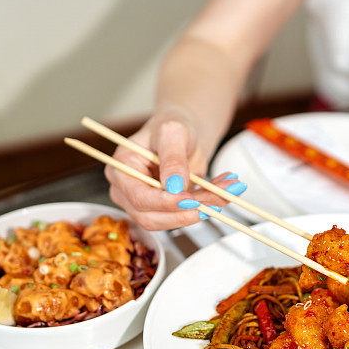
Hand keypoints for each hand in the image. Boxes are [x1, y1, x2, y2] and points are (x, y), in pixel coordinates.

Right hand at [105, 114, 245, 229]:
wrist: (183, 135)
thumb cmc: (172, 127)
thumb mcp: (174, 133)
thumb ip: (173, 158)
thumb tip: (174, 187)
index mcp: (121, 169)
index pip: (139, 197)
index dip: (165, 203)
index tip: (191, 200)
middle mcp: (126, 191)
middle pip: (152, 217)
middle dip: (187, 211)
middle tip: (217, 199)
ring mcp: (144, 204)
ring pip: (171, 221)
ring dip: (202, 209)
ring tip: (227, 190)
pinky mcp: (163, 211)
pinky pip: (184, 216)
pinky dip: (206, 206)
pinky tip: (223, 191)